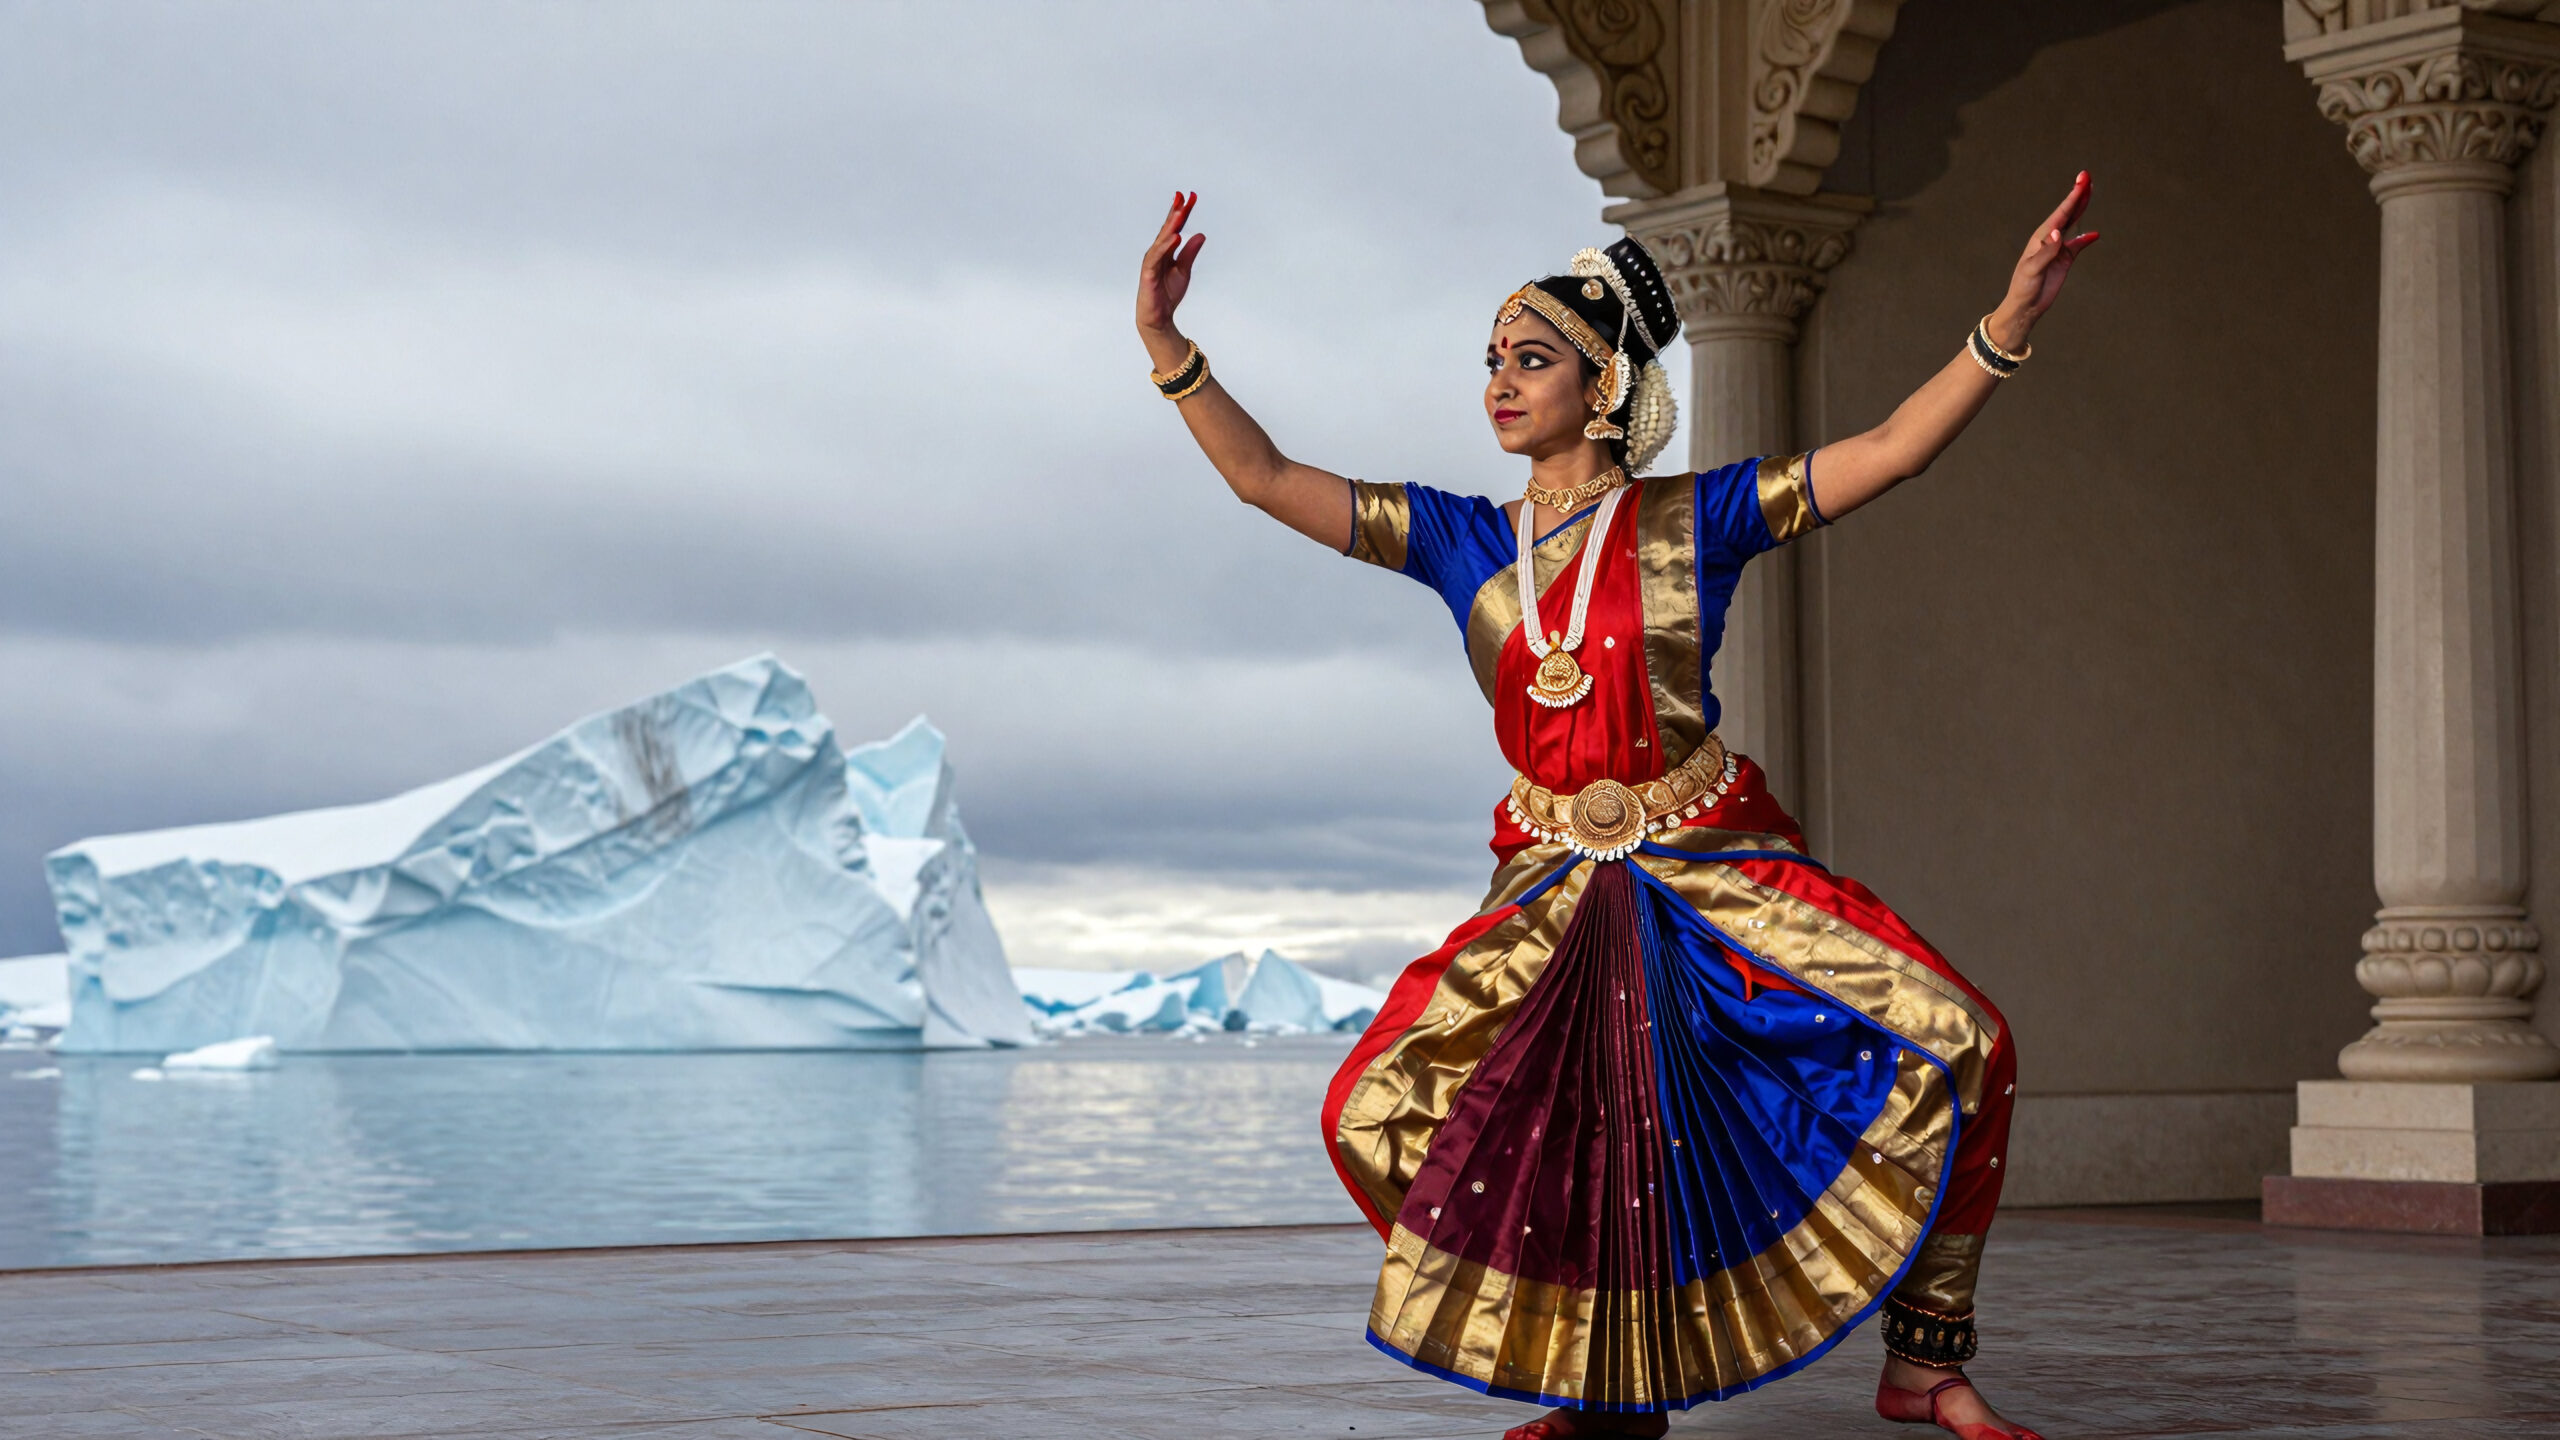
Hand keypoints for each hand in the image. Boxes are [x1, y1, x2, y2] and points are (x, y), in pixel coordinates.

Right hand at [1136, 191, 1202, 339]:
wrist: (1158, 317)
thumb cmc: (1167, 293)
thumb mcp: (1184, 270)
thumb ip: (1190, 252)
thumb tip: (1200, 234)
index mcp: (1166, 250)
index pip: (1175, 227)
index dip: (1183, 212)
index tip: (1191, 196)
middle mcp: (1157, 252)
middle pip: (1167, 228)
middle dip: (1175, 212)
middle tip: (1183, 195)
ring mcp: (1152, 261)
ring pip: (1162, 239)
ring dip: (1171, 224)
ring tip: (1181, 211)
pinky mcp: (1149, 273)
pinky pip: (1157, 256)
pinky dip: (1166, 246)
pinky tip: (1176, 236)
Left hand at [1989, 171, 2097, 347]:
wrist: (2025, 307)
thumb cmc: (2023, 287)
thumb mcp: (2033, 269)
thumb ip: (2047, 251)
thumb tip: (2059, 232)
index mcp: (2042, 237)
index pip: (2061, 213)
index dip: (2073, 196)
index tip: (2083, 180)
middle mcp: (2050, 239)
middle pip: (2067, 212)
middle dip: (2077, 195)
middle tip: (2087, 177)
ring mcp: (2058, 249)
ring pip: (2073, 224)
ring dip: (2081, 209)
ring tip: (2090, 192)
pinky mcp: (2064, 261)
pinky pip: (2077, 246)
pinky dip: (2085, 239)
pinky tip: (2094, 234)